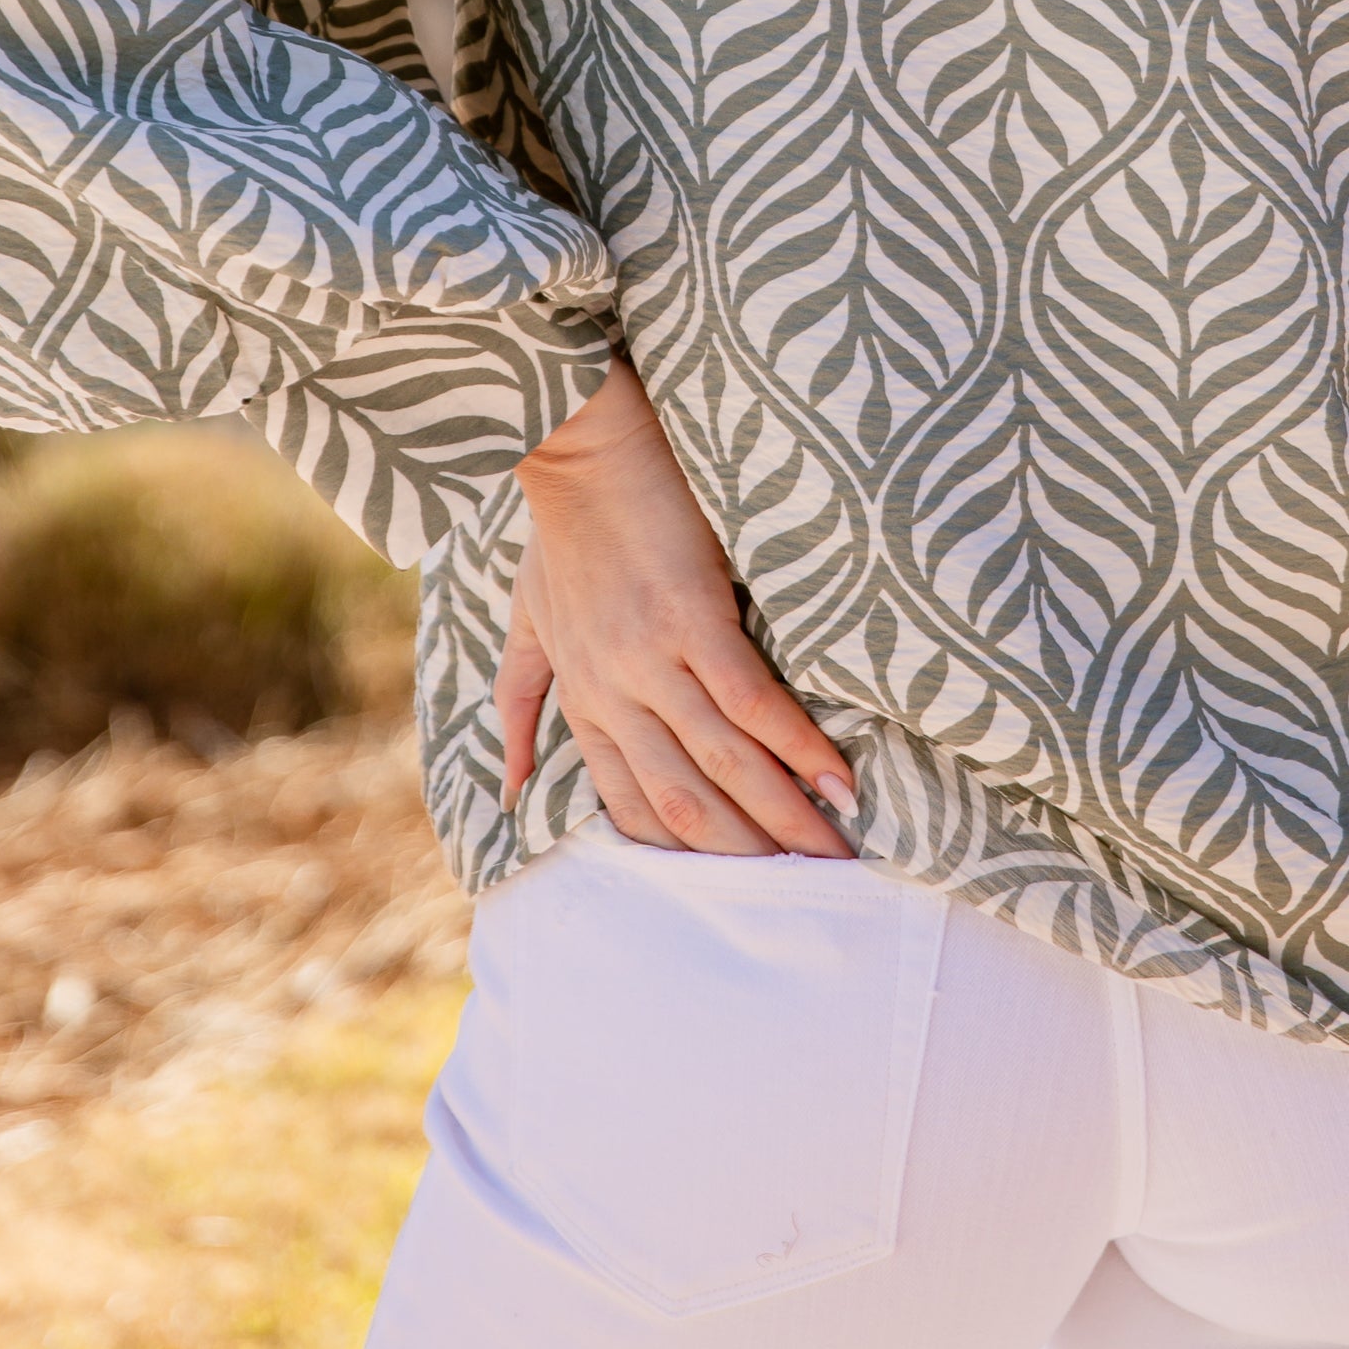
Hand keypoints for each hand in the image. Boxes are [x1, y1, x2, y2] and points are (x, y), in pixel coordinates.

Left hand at [497, 361, 859, 856]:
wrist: (579, 449)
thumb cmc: (563, 529)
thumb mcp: (528, 624)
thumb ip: (521, 704)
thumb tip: (508, 787)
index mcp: (584, 701)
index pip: (634, 806)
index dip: (687, 855)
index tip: (737, 890)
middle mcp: (615, 695)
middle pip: (684, 803)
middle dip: (746, 858)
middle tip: (806, 899)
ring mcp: (652, 661)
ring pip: (725, 766)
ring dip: (786, 819)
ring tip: (837, 859)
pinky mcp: (691, 619)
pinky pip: (752, 704)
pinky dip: (800, 749)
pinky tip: (841, 784)